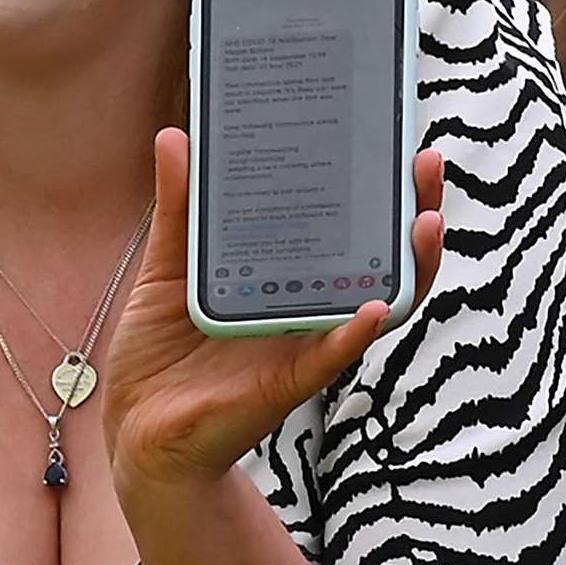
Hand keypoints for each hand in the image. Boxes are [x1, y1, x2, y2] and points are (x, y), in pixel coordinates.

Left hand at [103, 130, 445, 499]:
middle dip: (413, 213)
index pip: (346, 230)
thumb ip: (179, 209)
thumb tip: (176, 136)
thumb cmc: (160, 352)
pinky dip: (352, 335)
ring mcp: (302, 348)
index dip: (377, 191)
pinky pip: (328, 359)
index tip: (396, 140)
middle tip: (428, 163)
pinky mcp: (285, 385)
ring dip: (405, 268)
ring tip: (424, 223)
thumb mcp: (167, 269)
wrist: (137, 429)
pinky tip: (372, 308)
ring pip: (373, 308)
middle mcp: (305, 311)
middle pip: (379, 262)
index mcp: (284, 278)